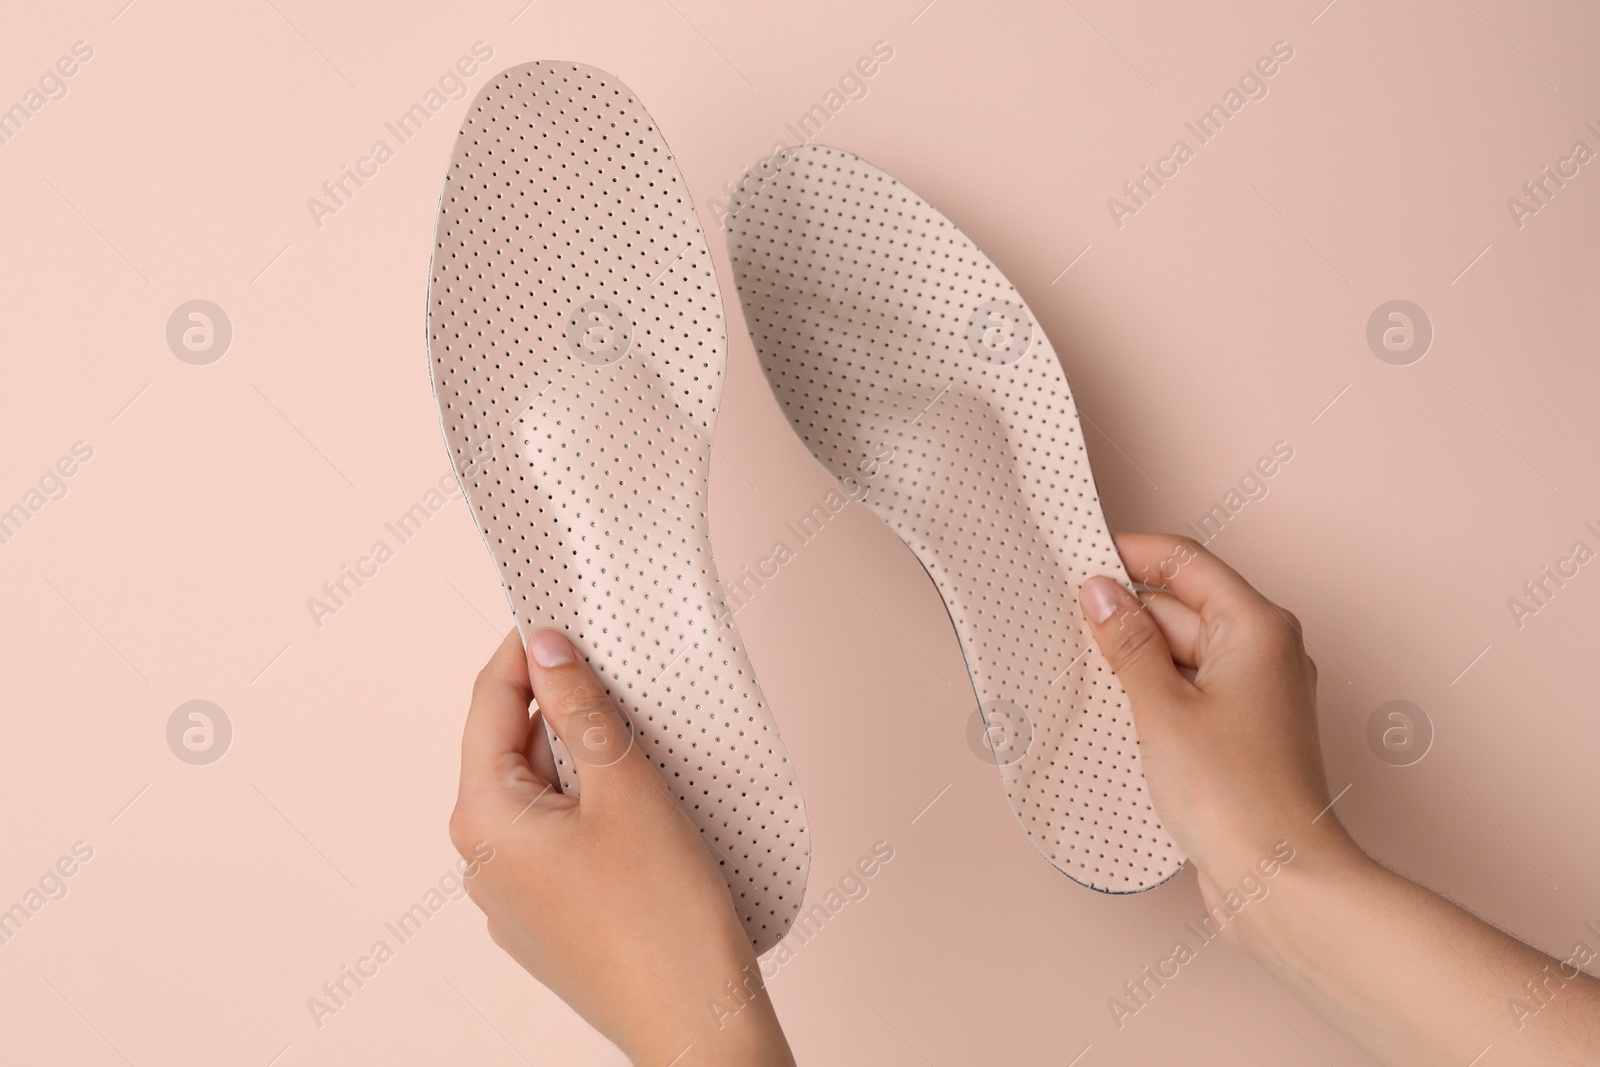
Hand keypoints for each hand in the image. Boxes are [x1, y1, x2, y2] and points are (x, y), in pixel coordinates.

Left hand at [449, 628, 794, 1065]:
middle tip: (615, 673)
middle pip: (510, 749)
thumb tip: (546, 649)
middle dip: (559, 706)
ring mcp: (511, 898)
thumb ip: (580, 708)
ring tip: (639, 740)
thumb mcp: (626, 787)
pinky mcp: (547, 921)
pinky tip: (639, 806)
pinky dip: (588, 808)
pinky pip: (555, 840)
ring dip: (579, 759)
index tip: (559, 618)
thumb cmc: (664, 918)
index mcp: (485, 819)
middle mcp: (481, 861)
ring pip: (537, 796)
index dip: (524, 651)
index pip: (489, 703)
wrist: (696, 1020)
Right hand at [1079, 533, 1599, 1065]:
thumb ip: (1128, 643)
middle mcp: (1266, 653)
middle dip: (1127, 613)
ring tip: (1084, 671)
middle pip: (1183, 606)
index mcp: (1257, 628)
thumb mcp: (1162, 708)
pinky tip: (1115, 713)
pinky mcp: (1242, 736)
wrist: (1280, 881)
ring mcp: (1256, 696)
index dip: (1131, 554)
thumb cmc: (1237, 797)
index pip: (1186, 562)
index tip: (1081, 560)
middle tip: (1067, 621)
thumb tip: (1102, 593)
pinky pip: (1189, 692)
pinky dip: (1152, 695)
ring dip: (1136, 659)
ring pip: (1183, 652)